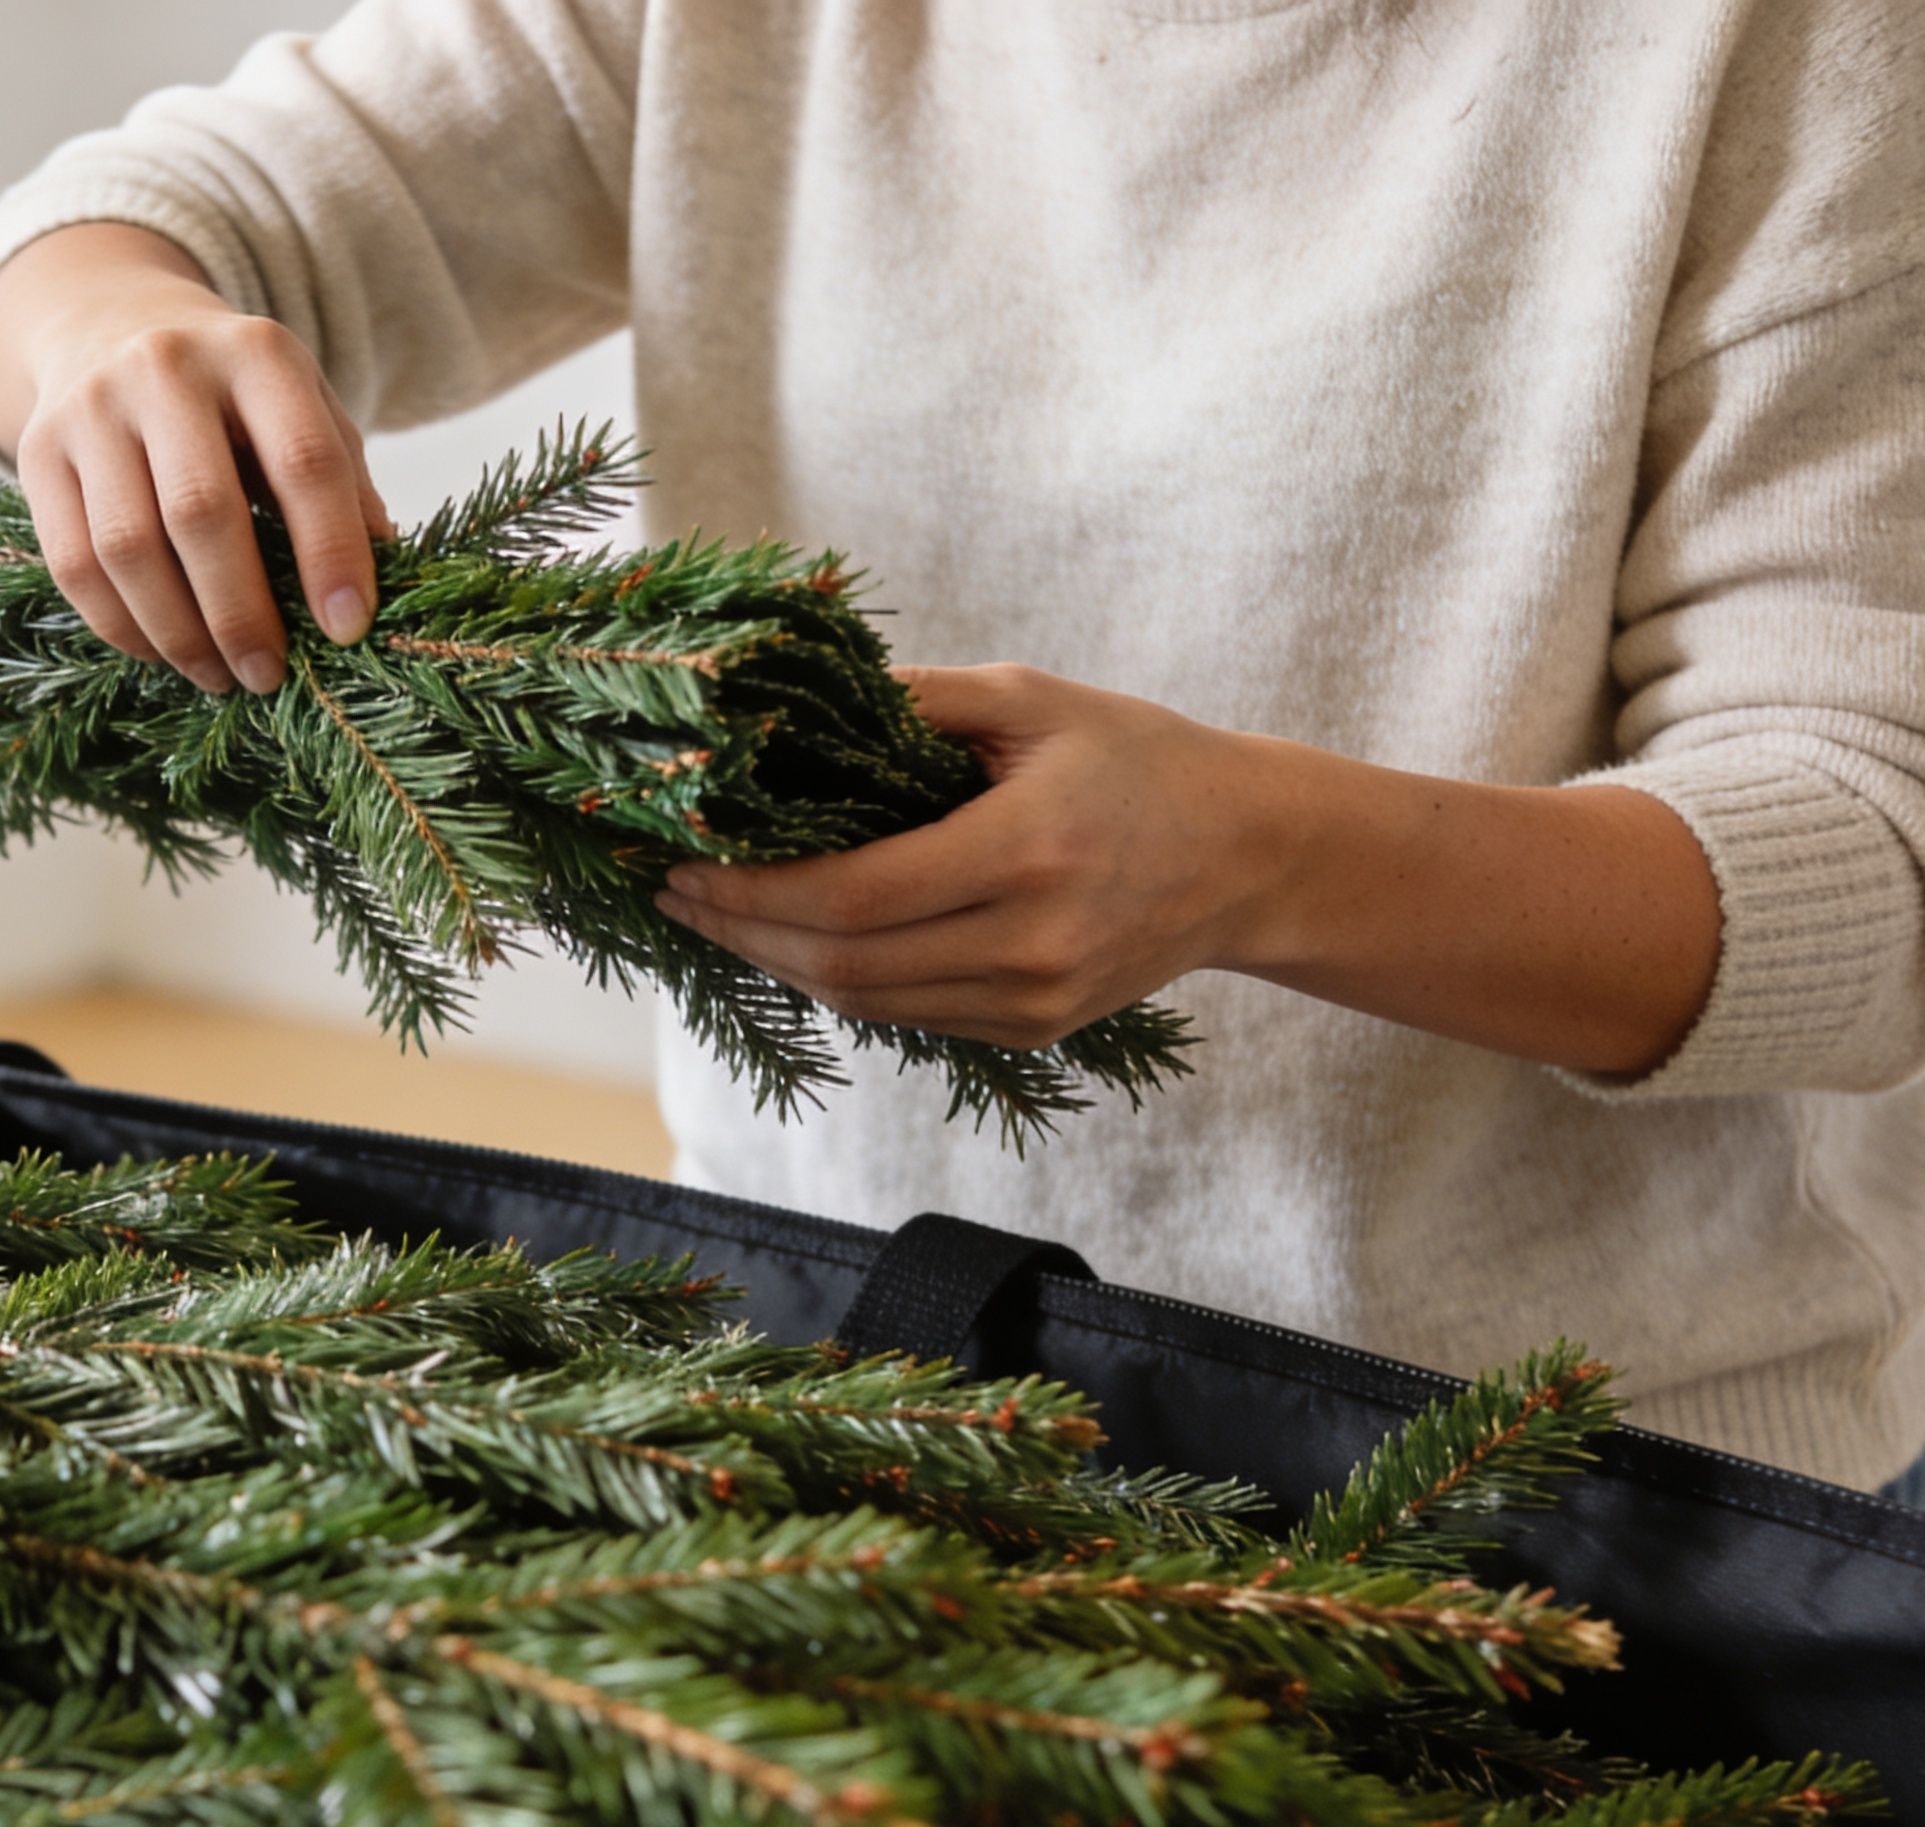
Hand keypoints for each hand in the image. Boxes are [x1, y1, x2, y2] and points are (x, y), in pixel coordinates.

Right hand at [0, 223, 389, 694]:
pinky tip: (161, 652)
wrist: (113, 326)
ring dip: (178, 632)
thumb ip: (343, 486)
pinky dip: (120, 625)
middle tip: (268, 674)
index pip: (303, 461)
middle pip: (201, 511)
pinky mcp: (37, 452)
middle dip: (240, 612)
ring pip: (126, 547)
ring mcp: (91, 408)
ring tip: (218, 675)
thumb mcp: (302, 409)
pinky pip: (73, 564)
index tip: (347, 629)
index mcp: (257, 352)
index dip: (329, 552)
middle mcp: (165, 368)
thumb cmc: (233, 395)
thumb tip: (375, 592)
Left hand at [655, 666, 1299, 1049]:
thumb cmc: (1138, 757)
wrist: (1250, 855)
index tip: (682, 862)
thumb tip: (787, 703)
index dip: (751, 892)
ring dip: (779, 963)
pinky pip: (908, 1014)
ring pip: (868, 1002)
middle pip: (845, 966)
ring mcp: (1036, 999)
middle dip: (742, 932)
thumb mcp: (1031, 700)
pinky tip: (794, 937)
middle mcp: (1033, 943)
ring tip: (716, 914)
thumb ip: (913, 702)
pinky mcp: (1035, 1028)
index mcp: (1029, 851)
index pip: (853, 897)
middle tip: (674, 893)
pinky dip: (840, 980)